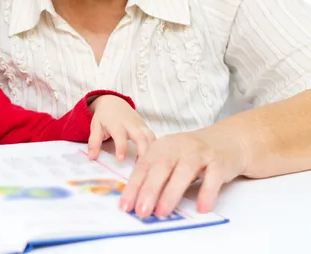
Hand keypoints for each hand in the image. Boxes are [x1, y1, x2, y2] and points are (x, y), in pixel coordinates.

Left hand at [87, 95, 155, 160]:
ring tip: (149, 166)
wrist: (112, 102)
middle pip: (141, 137)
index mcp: (116, 124)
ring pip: (151, 138)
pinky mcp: (145, 128)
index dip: (121, 148)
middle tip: (141, 167)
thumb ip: (94, 142)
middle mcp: (131, 125)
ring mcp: (140, 126)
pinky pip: (153, 138)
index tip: (120, 160)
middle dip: (143, 151)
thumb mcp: (95, 127)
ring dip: (152, 151)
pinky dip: (156, 148)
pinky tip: (154, 160)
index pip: (120, 136)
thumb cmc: (104, 117)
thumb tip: (92, 157)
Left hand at [119, 128, 245, 217]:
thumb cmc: (192, 154)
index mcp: (161, 147)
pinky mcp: (219, 161)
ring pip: (184, 172)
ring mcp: (199, 153)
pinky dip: (207, 193)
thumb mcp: (170, 158)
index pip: (143, 167)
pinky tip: (201, 208)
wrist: (227, 141)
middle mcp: (178, 147)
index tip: (126, 206)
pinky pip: (213, 177)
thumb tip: (137, 201)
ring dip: (171, 193)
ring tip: (162, 212)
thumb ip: (154, 175)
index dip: (134, 186)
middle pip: (161, 167)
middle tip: (141, 211)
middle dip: (149, 190)